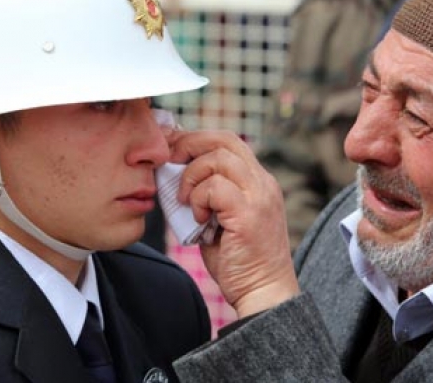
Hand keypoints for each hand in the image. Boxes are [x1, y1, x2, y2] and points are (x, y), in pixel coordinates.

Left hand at [167, 129, 299, 317]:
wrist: (264, 293)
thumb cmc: (239, 261)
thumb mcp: (221, 218)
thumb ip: (208, 195)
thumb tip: (174, 175)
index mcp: (257, 181)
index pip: (226, 141)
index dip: (194, 139)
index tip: (170, 149)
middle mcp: (262, 183)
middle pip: (223, 139)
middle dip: (188, 145)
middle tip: (168, 163)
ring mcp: (259, 196)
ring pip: (218, 158)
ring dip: (192, 177)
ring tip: (187, 202)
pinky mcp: (248, 213)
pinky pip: (215, 187)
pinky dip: (199, 199)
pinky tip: (198, 220)